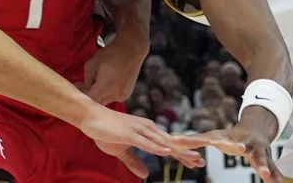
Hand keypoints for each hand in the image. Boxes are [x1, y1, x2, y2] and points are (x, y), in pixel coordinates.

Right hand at [79, 105, 206, 178]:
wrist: (90, 117)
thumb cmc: (106, 131)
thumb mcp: (121, 150)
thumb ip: (134, 161)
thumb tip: (145, 174)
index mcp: (147, 132)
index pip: (168, 144)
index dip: (182, 153)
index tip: (196, 162)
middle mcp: (148, 128)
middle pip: (171, 142)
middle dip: (186, 153)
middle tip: (201, 162)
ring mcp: (139, 130)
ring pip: (162, 142)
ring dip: (178, 151)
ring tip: (192, 158)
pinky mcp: (129, 133)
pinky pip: (146, 142)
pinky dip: (157, 147)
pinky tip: (167, 152)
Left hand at [83, 35, 145, 104]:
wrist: (132, 48)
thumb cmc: (110, 53)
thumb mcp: (92, 63)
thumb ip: (86, 80)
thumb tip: (84, 89)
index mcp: (105, 86)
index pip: (89, 100)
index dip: (81, 94)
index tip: (77, 84)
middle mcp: (114, 94)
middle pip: (96, 103)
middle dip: (89, 94)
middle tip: (83, 84)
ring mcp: (122, 96)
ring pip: (104, 101)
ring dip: (99, 94)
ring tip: (98, 80)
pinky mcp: (126, 95)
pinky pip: (112, 98)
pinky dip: (108, 93)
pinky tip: (109, 81)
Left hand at [197, 125, 281, 182]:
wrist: (255, 128)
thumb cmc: (229, 137)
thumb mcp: (213, 137)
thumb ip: (194, 140)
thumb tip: (174, 140)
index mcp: (231, 139)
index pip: (223, 140)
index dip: (224, 142)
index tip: (231, 145)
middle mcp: (246, 143)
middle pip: (245, 147)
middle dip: (244, 149)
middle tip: (243, 150)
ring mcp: (258, 150)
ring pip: (262, 158)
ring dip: (264, 166)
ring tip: (266, 175)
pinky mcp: (266, 158)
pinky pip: (272, 168)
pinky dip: (275, 175)